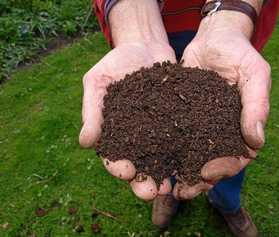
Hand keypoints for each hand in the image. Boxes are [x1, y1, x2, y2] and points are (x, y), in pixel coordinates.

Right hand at [79, 41, 175, 199]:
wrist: (144, 46)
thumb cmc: (116, 63)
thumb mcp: (98, 82)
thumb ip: (91, 111)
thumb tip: (85, 142)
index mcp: (114, 132)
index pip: (113, 156)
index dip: (118, 167)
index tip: (126, 171)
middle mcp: (137, 138)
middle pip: (139, 166)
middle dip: (144, 181)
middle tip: (151, 192)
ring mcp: (158, 132)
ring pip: (162, 160)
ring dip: (166, 175)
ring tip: (173, 187)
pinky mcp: (176, 123)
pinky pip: (182, 141)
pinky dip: (186, 155)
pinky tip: (193, 164)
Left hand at [173, 12, 270, 199]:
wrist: (213, 38)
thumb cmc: (239, 54)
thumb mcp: (254, 75)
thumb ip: (257, 106)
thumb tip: (257, 142)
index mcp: (239, 127)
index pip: (235, 158)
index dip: (223, 170)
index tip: (205, 175)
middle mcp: (218, 131)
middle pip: (209, 163)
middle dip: (195, 180)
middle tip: (180, 192)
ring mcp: (198, 125)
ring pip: (188, 154)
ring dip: (176, 171)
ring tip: (162, 184)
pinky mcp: (179, 115)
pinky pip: (171, 135)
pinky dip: (162, 149)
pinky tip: (149, 158)